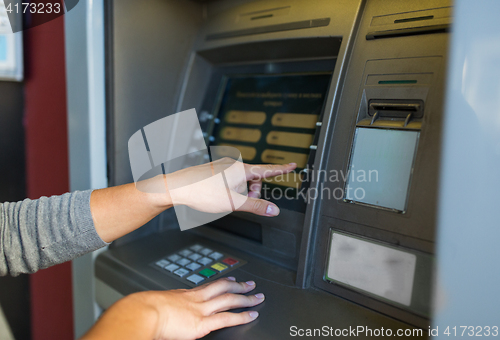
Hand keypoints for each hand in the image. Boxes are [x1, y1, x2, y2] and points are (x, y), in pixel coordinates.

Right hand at [82, 277, 263, 339]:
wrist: (140, 313)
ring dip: (245, 297)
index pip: (207, 287)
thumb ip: (166, 308)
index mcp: (183, 295)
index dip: (221, 283)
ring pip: (229, 299)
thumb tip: (163, 315)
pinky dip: (242, 316)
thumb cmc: (141, 310)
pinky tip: (251, 315)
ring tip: (257, 297)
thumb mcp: (155, 304)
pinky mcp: (202, 323)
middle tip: (250, 283)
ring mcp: (200, 309)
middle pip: (222, 288)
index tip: (229, 281)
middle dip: (238, 285)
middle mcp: (195, 299)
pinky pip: (227, 318)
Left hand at [165, 158, 296, 215]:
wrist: (177, 187)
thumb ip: (256, 206)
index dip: (282, 169)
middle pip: (254, 179)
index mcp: (241, 170)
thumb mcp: (233, 203)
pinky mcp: (215, 169)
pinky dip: (231, 188)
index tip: (294, 165)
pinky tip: (219, 195)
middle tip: (241, 202)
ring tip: (227, 200)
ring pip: (242, 180)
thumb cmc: (202, 193)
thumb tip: (273, 210)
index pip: (268, 169)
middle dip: (252, 191)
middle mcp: (233, 164)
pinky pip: (231, 178)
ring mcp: (223, 166)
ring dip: (241, 191)